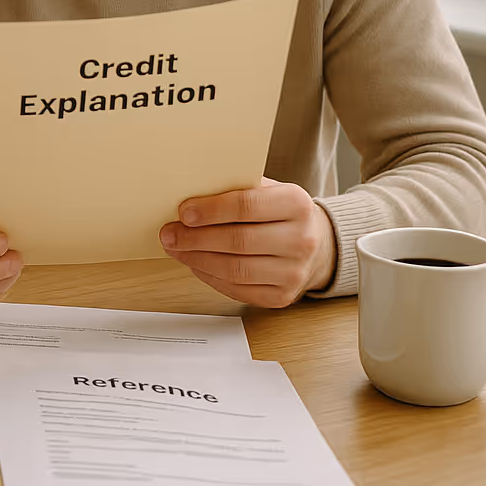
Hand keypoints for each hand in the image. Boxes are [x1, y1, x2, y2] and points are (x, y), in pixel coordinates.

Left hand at [159, 177, 335, 307]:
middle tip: (169, 233)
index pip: (247, 206)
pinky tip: (195, 263)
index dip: (211, 210)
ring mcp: (294, 272)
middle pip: (238, 241)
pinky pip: (237, 289)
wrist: (316, 244)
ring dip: (196, 259)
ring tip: (176, 248)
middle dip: (195, 238)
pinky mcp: (282, 296)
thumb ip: (235, 189)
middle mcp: (301, 240)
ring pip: (234, 269)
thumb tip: (188, 195)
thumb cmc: (280, 213)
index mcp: (297, 204)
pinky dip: (209, 276)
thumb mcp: (267, 190)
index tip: (183, 212)